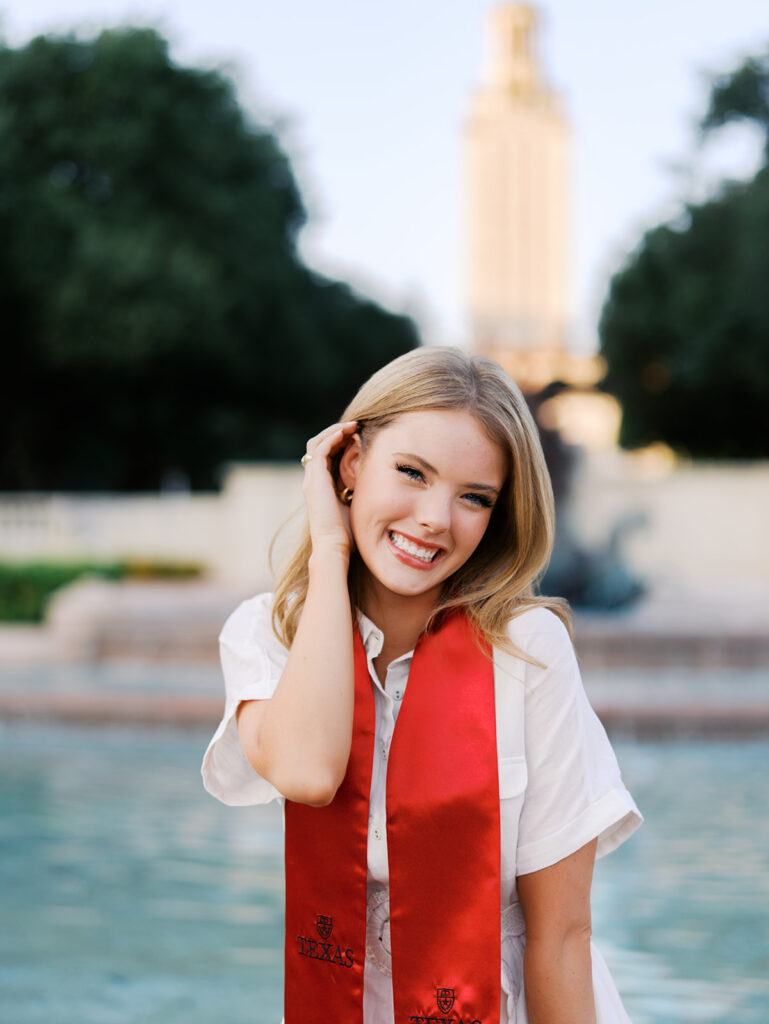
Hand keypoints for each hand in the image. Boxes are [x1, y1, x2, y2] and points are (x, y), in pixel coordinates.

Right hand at [301, 421, 357, 557]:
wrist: (334, 547)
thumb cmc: (348, 535)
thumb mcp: (356, 507)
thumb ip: (360, 494)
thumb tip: (379, 485)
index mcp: (321, 487)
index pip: (326, 455)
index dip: (340, 442)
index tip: (360, 436)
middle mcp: (313, 481)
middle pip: (318, 445)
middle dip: (336, 433)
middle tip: (356, 425)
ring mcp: (312, 480)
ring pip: (317, 443)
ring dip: (335, 431)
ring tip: (353, 424)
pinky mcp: (315, 480)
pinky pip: (320, 449)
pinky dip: (333, 437)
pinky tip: (349, 432)